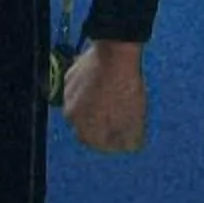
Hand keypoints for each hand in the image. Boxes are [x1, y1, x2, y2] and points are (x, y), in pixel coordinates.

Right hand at [61, 39, 147, 153]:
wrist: (114, 55)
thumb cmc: (124, 90)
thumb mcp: (135, 122)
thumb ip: (131, 141)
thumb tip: (130, 147)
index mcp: (87, 133)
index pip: (102, 145)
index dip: (117, 140)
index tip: (128, 132)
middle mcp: (72, 119)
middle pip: (90, 126)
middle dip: (105, 122)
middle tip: (123, 112)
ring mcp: (68, 97)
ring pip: (84, 107)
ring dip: (97, 105)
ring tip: (115, 94)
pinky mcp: (68, 78)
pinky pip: (80, 89)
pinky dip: (91, 88)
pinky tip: (106, 81)